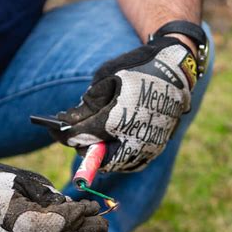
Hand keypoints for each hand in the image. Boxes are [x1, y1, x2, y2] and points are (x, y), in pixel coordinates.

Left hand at [51, 36, 197, 171]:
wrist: (177, 67)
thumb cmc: (138, 68)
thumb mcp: (107, 78)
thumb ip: (87, 103)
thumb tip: (70, 121)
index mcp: (116, 120)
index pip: (81, 135)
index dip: (64, 133)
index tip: (53, 129)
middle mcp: (131, 139)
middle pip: (96, 156)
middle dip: (82, 145)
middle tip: (73, 135)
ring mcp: (146, 147)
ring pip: (114, 163)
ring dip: (99, 153)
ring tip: (89, 138)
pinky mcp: (156, 149)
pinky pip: (131, 162)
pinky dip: (117, 156)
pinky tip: (109, 142)